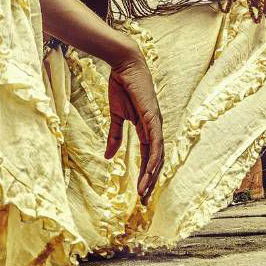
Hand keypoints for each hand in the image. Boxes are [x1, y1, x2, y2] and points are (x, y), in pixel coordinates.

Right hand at [106, 52, 163, 201]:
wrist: (124, 65)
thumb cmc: (122, 87)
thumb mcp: (116, 116)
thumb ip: (114, 136)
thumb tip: (108, 156)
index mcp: (146, 128)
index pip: (148, 157)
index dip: (145, 175)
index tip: (139, 192)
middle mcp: (155, 128)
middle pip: (156, 161)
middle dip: (150, 181)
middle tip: (143, 201)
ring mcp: (156, 123)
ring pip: (157, 155)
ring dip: (151, 175)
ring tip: (144, 192)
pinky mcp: (153, 117)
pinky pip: (155, 142)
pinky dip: (153, 158)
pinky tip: (150, 171)